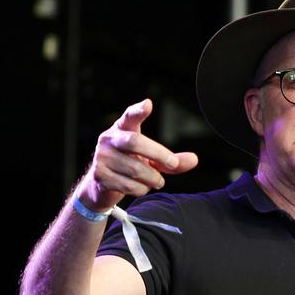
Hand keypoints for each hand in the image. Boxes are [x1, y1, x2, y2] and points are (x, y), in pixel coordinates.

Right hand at [76, 99, 198, 211]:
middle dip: (158, 154)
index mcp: (123, 129)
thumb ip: (172, 160)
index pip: (130, 116)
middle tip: (173, 164)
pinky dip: (142, 189)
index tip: (148, 104)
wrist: (100, 186)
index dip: (138, 111)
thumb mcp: (152, 160)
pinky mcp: (99, 175)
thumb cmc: (131, 165)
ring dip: (153, 179)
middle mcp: (109, 139)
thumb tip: (194, 160)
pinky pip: (129, 185)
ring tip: (157, 181)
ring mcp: (102, 157)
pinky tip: (141, 187)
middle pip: (135, 142)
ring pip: (135, 169)